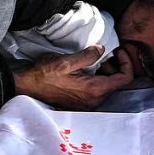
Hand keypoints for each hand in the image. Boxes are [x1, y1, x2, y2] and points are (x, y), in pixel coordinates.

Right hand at [13, 46, 134, 109]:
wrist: (26, 87)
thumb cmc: (44, 74)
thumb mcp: (67, 60)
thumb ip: (88, 55)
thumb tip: (102, 50)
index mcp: (94, 90)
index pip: (125, 79)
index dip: (127, 62)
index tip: (119, 51)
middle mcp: (94, 100)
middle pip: (117, 83)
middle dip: (115, 66)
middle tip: (106, 53)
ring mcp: (88, 104)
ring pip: (107, 87)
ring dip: (106, 72)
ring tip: (95, 59)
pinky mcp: (81, 103)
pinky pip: (97, 91)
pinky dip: (98, 78)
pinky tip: (87, 69)